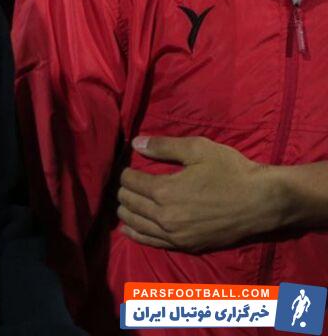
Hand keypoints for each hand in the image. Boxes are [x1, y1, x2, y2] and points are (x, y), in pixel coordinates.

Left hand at [116, 135, 281, 252]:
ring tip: (126, 201)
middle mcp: (165, 216)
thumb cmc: (232, 171)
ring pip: (135, 223)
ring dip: (127, 210)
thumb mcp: (198, 149)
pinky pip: (150, 242)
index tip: (132, 167)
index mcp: (164, 190)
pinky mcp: (186, 245)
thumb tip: (135, 143)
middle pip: (128, 202)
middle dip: (125, 190)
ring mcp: (175, 234)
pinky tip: (129, 229)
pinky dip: (136, 234)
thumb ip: (163, 146)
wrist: (264, 202)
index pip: (129, 181)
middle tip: (130, 183)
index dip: (127, 172)